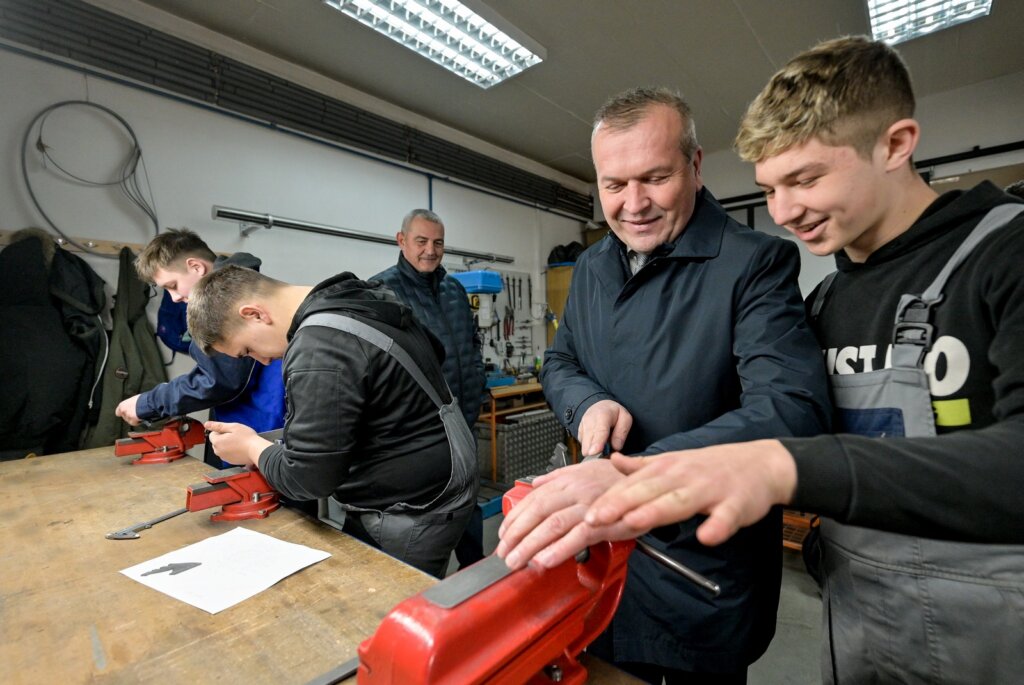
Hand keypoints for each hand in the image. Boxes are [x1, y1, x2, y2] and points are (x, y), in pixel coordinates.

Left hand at [115, 395, 142, 425]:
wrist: (148, 403)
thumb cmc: (143, 399)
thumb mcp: (135, 399)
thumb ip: (131, 404)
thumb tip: (134, 405)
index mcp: (122, 405)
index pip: (118, 412)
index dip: (122, 412)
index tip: (126, 412)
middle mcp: (123, 411)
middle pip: (124, 416)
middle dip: (129, 416)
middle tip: (136, 413)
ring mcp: (128, 416)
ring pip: (129, 420)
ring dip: (133, 419)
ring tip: (140, 415)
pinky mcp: (133, 421)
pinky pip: (134, 423)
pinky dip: (138, 422)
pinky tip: (142, 418)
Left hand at [204, 421, 270, 467]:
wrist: (256, 450)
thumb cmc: (247, 438)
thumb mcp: (233, 427)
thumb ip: (218, 426)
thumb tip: (207, 424)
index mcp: (217, 442)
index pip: (212, 434)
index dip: (221, 431)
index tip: (231, 431)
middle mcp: (218, 451)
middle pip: (217, 442)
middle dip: (224, 438)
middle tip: (236, 436)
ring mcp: (224, 458)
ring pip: (222, 448)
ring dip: (228, 445)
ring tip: (239, 443)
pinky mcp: (230, 461)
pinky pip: (228, 454)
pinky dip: (232, 451)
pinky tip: (240, 448)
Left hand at [495, 459, 646, 569]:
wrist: (648, 482)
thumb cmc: (616, 479)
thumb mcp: (585, 469)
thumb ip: (558, 477)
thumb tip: (536, 483)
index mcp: (567, 480)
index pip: (533, 500)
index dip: (515, 519)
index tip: (504, 535)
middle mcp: (575, 491)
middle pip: (538, 513)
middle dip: (517, 535)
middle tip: (504, 554)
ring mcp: (589, 506)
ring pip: (553, 525)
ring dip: (531, 545)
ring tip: (517, 561)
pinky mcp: (604, 522)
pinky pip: (578, 537)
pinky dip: (560, 550)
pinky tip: (545, 561)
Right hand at [578, 400, 632, 455]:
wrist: (600, 407)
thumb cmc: (614, 414)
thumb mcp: (625, 418)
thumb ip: (622, 432)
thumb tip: (616, 447)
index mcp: (602, 415)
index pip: (599, 431)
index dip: (597, 443)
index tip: (594, 452)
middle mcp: (589, 420)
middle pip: (588, 441)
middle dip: (594, 451)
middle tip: (606, 455)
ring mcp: (582, 427)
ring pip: (585, 446)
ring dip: (594, 451)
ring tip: (604, 446)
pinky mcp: (579, 435)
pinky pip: (584, 447)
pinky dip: (592, 449)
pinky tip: (598, 444)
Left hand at [585, 439, 797, 545]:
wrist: (760, 463)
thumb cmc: (712, 467)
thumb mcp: (674, 462)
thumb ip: (642, 466)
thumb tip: (613, 461)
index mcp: (666, 469)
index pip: (631, 485)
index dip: (608, 500)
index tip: (585, 514)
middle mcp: (683, 476)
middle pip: (647, 491)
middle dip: (620, 504)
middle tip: (593, 519)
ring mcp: (710, 489)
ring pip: (680, 502)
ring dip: (656, 511)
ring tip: (634, 522)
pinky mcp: (736, 504)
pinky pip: (725, 517)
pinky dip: (717, 526)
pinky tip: (706, 536)